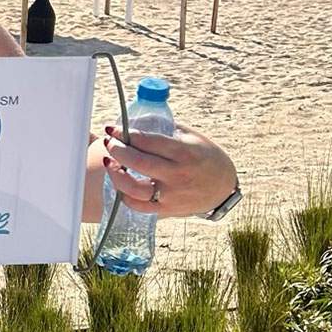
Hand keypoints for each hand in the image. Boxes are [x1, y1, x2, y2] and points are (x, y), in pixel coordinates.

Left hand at [101, 122, 236, 218]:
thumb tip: (134, 121)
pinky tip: (120, 182)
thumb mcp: (191, 137)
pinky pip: (137, 205)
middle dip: (116, 149)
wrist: (223, 188)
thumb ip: (164, 129)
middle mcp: (176, 175)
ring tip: (110, 163)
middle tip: (109, 142)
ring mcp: (170, 195)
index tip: (112, 128)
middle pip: (137, 162)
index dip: (125, 133)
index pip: (147, 141)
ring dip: (115, 174)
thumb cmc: (205, 157)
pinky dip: (124, 194)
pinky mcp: (166, 210)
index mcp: (183, 152)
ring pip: (133, 188)